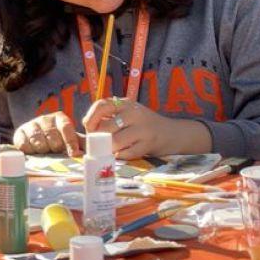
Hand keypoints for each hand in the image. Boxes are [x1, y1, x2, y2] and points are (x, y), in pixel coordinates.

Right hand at [12, 111, 83, 156]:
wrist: (36, 138)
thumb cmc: (58, 139)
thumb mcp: (71, 139)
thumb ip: (81, 143)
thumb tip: (91, 152)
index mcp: (60, 118)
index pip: (66, 128)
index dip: (70, 141)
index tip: (74, 153)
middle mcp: (45, 119)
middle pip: (53, 137)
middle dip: (55, 148)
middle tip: (56, 151)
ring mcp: (31, 125)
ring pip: (39, 142)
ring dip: (43, 150)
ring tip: (45, 151)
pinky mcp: (19, 133)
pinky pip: (25, 146)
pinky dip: (30, 151)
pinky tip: (34, 151)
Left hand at [83, 97, 211, 159]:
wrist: (172, 133)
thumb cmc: (145, 124)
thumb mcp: (129, 113)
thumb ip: (111, 115)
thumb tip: (87, 125)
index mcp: (127, 103)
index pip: (101, 105)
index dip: (90, 118)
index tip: (88, 128)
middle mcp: (135, 113)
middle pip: (105, 127)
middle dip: (98, 139)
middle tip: (99, 145)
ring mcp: (143, 129)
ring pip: (115, 142)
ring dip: (109, 149)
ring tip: (111, 150)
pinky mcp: (148, 144)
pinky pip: (126, 154)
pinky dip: (121, 156)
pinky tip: (124, 153)